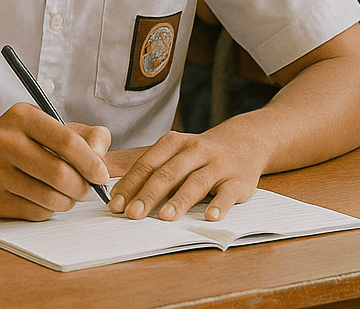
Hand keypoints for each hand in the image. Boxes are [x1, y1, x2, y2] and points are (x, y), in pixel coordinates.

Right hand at [0, 103, 109, 219]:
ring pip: (49, 198)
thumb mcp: (45, 127)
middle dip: (82, 187)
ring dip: (67, 201)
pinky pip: (34, 213)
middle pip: (60, 174)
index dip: (91, 162)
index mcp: (20, 116)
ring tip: (65, 194)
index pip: (67, 142)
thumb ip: (83, 136)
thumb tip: (102, 156)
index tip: (101, 175)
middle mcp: (2, 141)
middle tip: (85, 189)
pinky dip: (47, 210)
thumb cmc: (16, 143)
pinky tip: (43, 199)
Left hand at [108, 130, 260, 222]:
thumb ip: (153, 170)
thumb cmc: (199, 155)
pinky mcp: (238, 180)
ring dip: (179, 200)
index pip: (147, 164)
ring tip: (165, 217)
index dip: (130, 184)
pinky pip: (228, 193)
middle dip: (149, 194)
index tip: (116, 204)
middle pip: (168, 173)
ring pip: (196, 182)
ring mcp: (218, 165)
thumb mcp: (176, 153)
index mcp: (174, 142)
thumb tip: (122, 196)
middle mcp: (195, 150)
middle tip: (133, 214)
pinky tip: (210, 216)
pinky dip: (219, 205)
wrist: (243, 143)